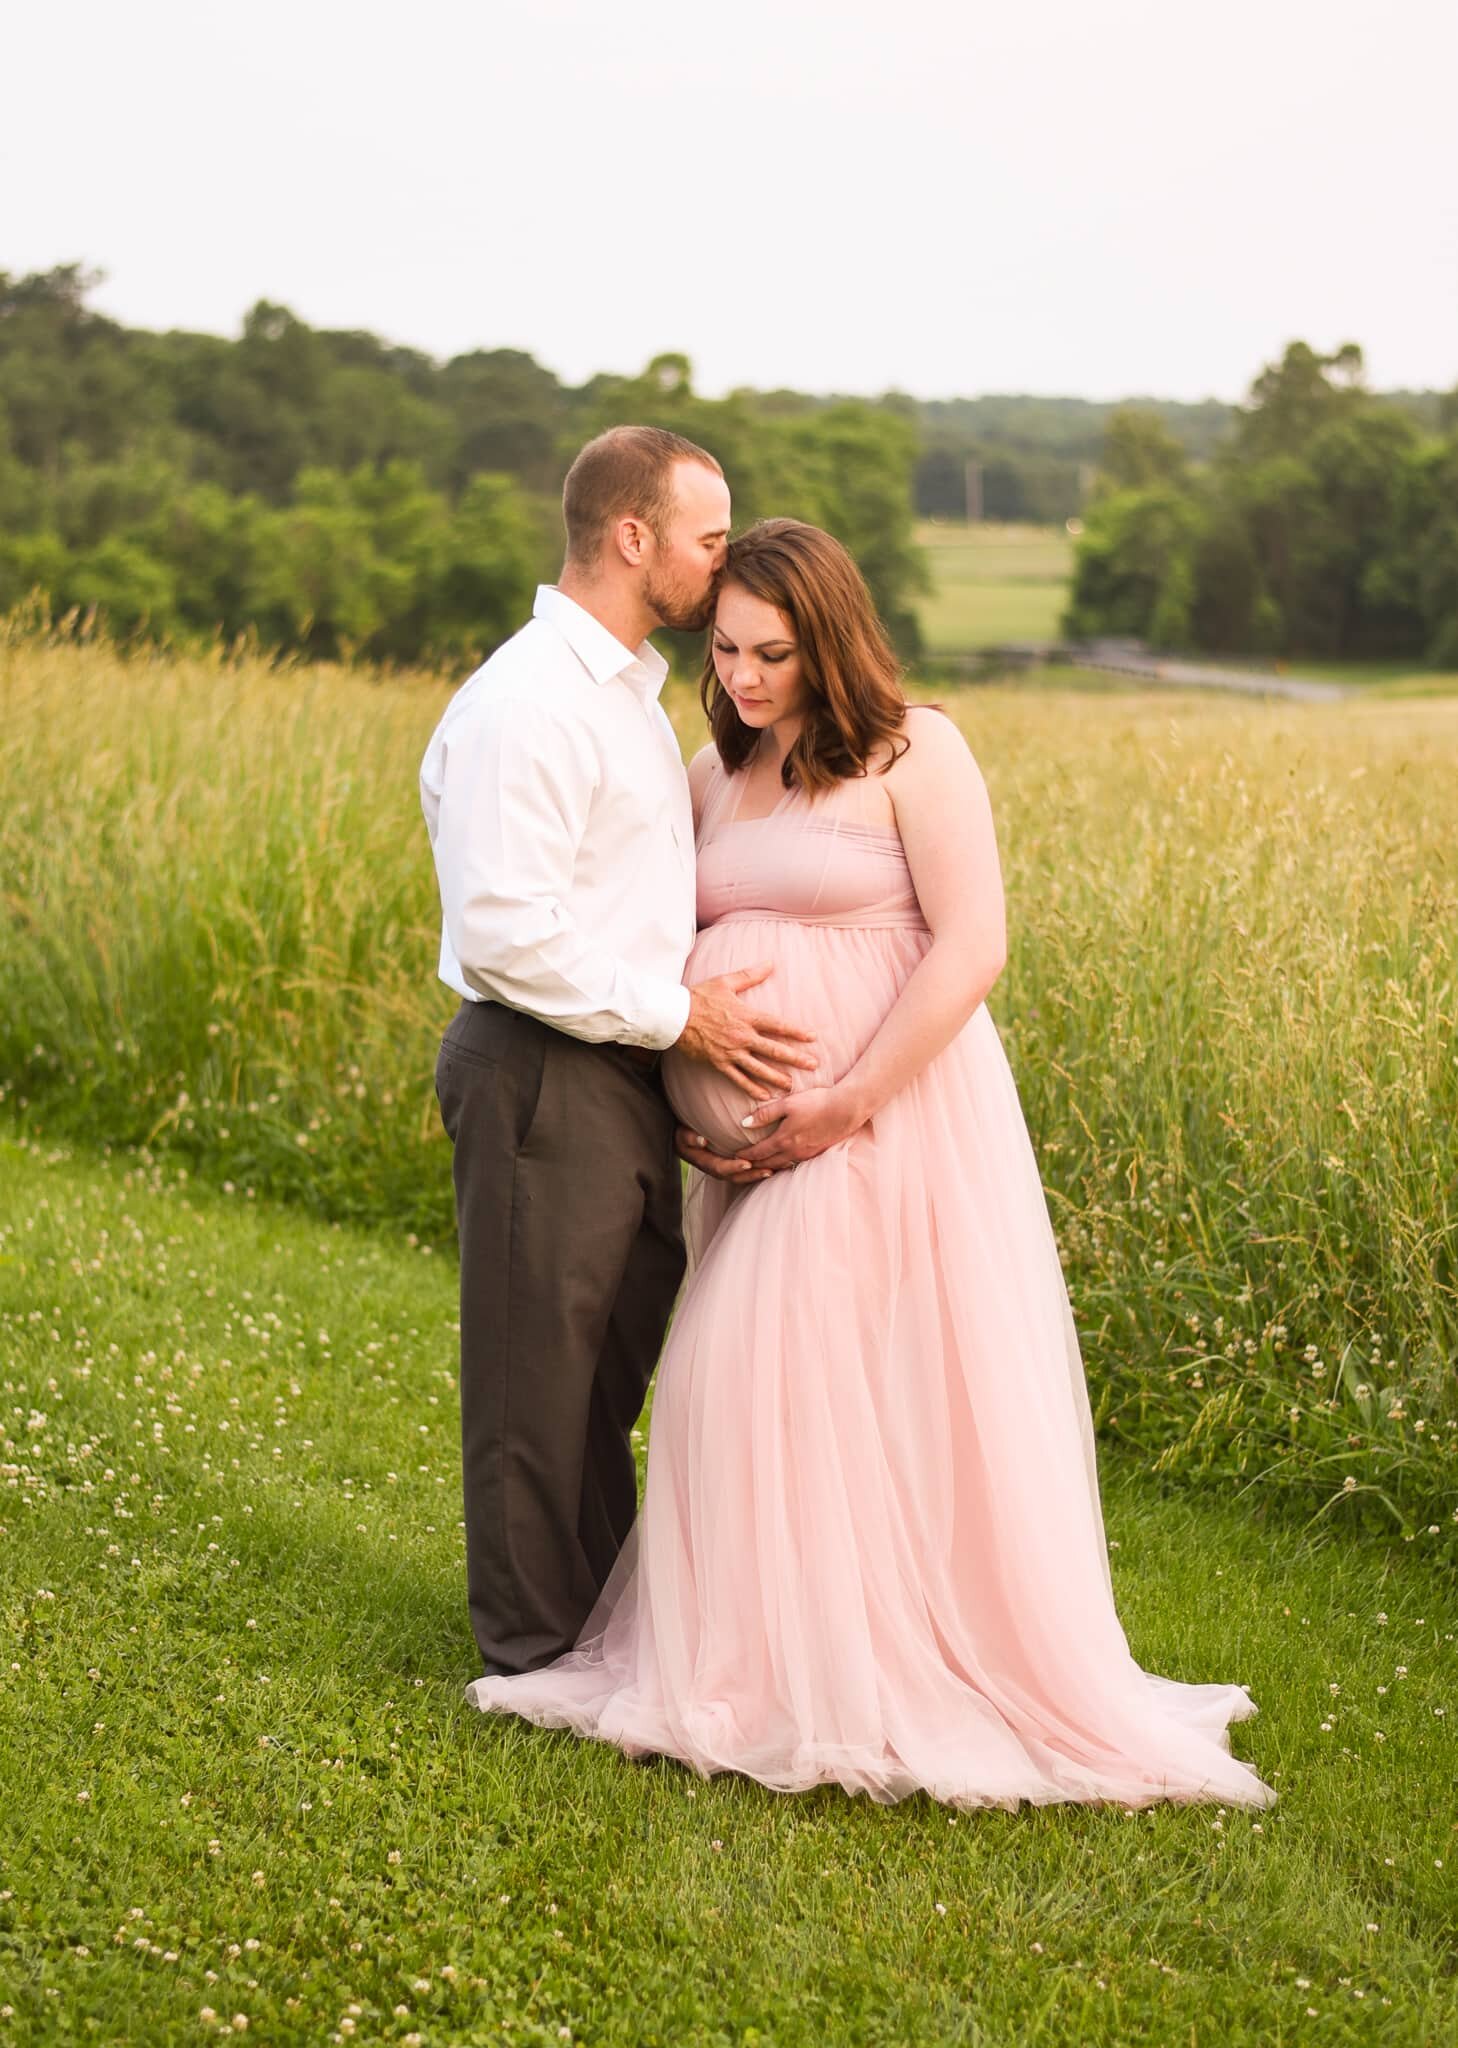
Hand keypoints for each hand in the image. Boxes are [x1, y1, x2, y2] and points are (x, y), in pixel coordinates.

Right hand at [674, 964, 818, 1102]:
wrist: (674, 1015)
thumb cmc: (700, 996)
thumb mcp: (726, 982)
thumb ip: (750, 975)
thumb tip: (770, 963)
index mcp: (746, 1016)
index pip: (777, 1025)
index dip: (796, 1031)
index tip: (812, 1038)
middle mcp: (741, 1036)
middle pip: (773, 1049)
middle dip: (795, 1058)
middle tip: (813, 1065)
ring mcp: (730, 1052)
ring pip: (758, 1068)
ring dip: (776, 1077)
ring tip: (792, 1085)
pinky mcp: (719, 1063)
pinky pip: (738, 1079)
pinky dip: (752, 1088)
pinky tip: (765, 1095)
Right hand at [674, 1126, 776, 1183]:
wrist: (683, 1134)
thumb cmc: (683, 1131)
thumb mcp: (681, 1133)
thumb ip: (689, 1137)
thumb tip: (702, 1140)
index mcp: (704, 1162)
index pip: (720, 1168)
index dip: (733, 1167)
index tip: (747, 1164)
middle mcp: (714, 1168)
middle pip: (734, 1176)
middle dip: (751, 1175)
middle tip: (769, 1171)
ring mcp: (722, 1167)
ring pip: (741, 1176)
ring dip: (757, 1174)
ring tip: (774, 1171)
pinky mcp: (729, 1164)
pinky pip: (744, 1170)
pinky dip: (757, 1169)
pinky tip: (773, 1165)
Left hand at [735, 1084, 866, 1170]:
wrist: (847, 1109)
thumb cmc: (816, 1102)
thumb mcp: (788, 1104)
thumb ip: (765, 1114)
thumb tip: (743, 1123)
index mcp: (783, 1140)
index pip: (758, 1153)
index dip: (744, 1155)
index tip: (733, 1155)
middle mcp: (793, 1152)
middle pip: (768, 1164)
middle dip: (753, 1166)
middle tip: (741, 1167)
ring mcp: (806, 1155)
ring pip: (782, 1166)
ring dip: (769, 1168)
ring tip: (759, 1167)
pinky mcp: (817, 1153)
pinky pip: (795, 1164)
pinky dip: (784, 1165)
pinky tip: (783, 1161)